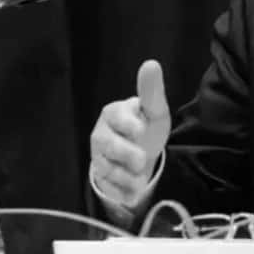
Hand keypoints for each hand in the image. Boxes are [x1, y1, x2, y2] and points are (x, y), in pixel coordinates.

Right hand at [90, 60, 171, 205]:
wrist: (143, 159)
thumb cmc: (146, 129)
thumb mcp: (154, 111)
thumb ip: (151, 91)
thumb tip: (151, 63)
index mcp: (114, 113)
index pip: (115, 115)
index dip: (128, 124)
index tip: (141, 130)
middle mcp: (101, 133)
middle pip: (107, 143)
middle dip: (126, 153)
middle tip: (142, 159)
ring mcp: (98, 156)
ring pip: (106, 167)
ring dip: (127, 175)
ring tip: (140, 176)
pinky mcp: (100, 177)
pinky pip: (109, 186)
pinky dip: (124, 190)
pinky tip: (135, 190)